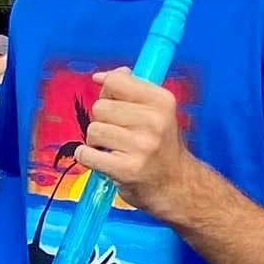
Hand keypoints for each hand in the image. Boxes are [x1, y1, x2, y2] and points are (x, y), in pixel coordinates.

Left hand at [77, 69, 192, 221]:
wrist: (177, 186)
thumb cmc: (161, 148)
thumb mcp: (158, 112)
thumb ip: (131, 90)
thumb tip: (102, 76)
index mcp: (162, 101)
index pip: (116, 81)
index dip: (107, 91)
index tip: (113, 103)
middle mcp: (154, 121)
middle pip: (100, 107)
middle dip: (103, 121)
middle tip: (120, 136)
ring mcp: (141, 146)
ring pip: (93, 130)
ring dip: (97, 142)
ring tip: (115, 151)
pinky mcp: (126, 169)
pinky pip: (87, 154)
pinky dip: (87, 157)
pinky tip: (102, 161)